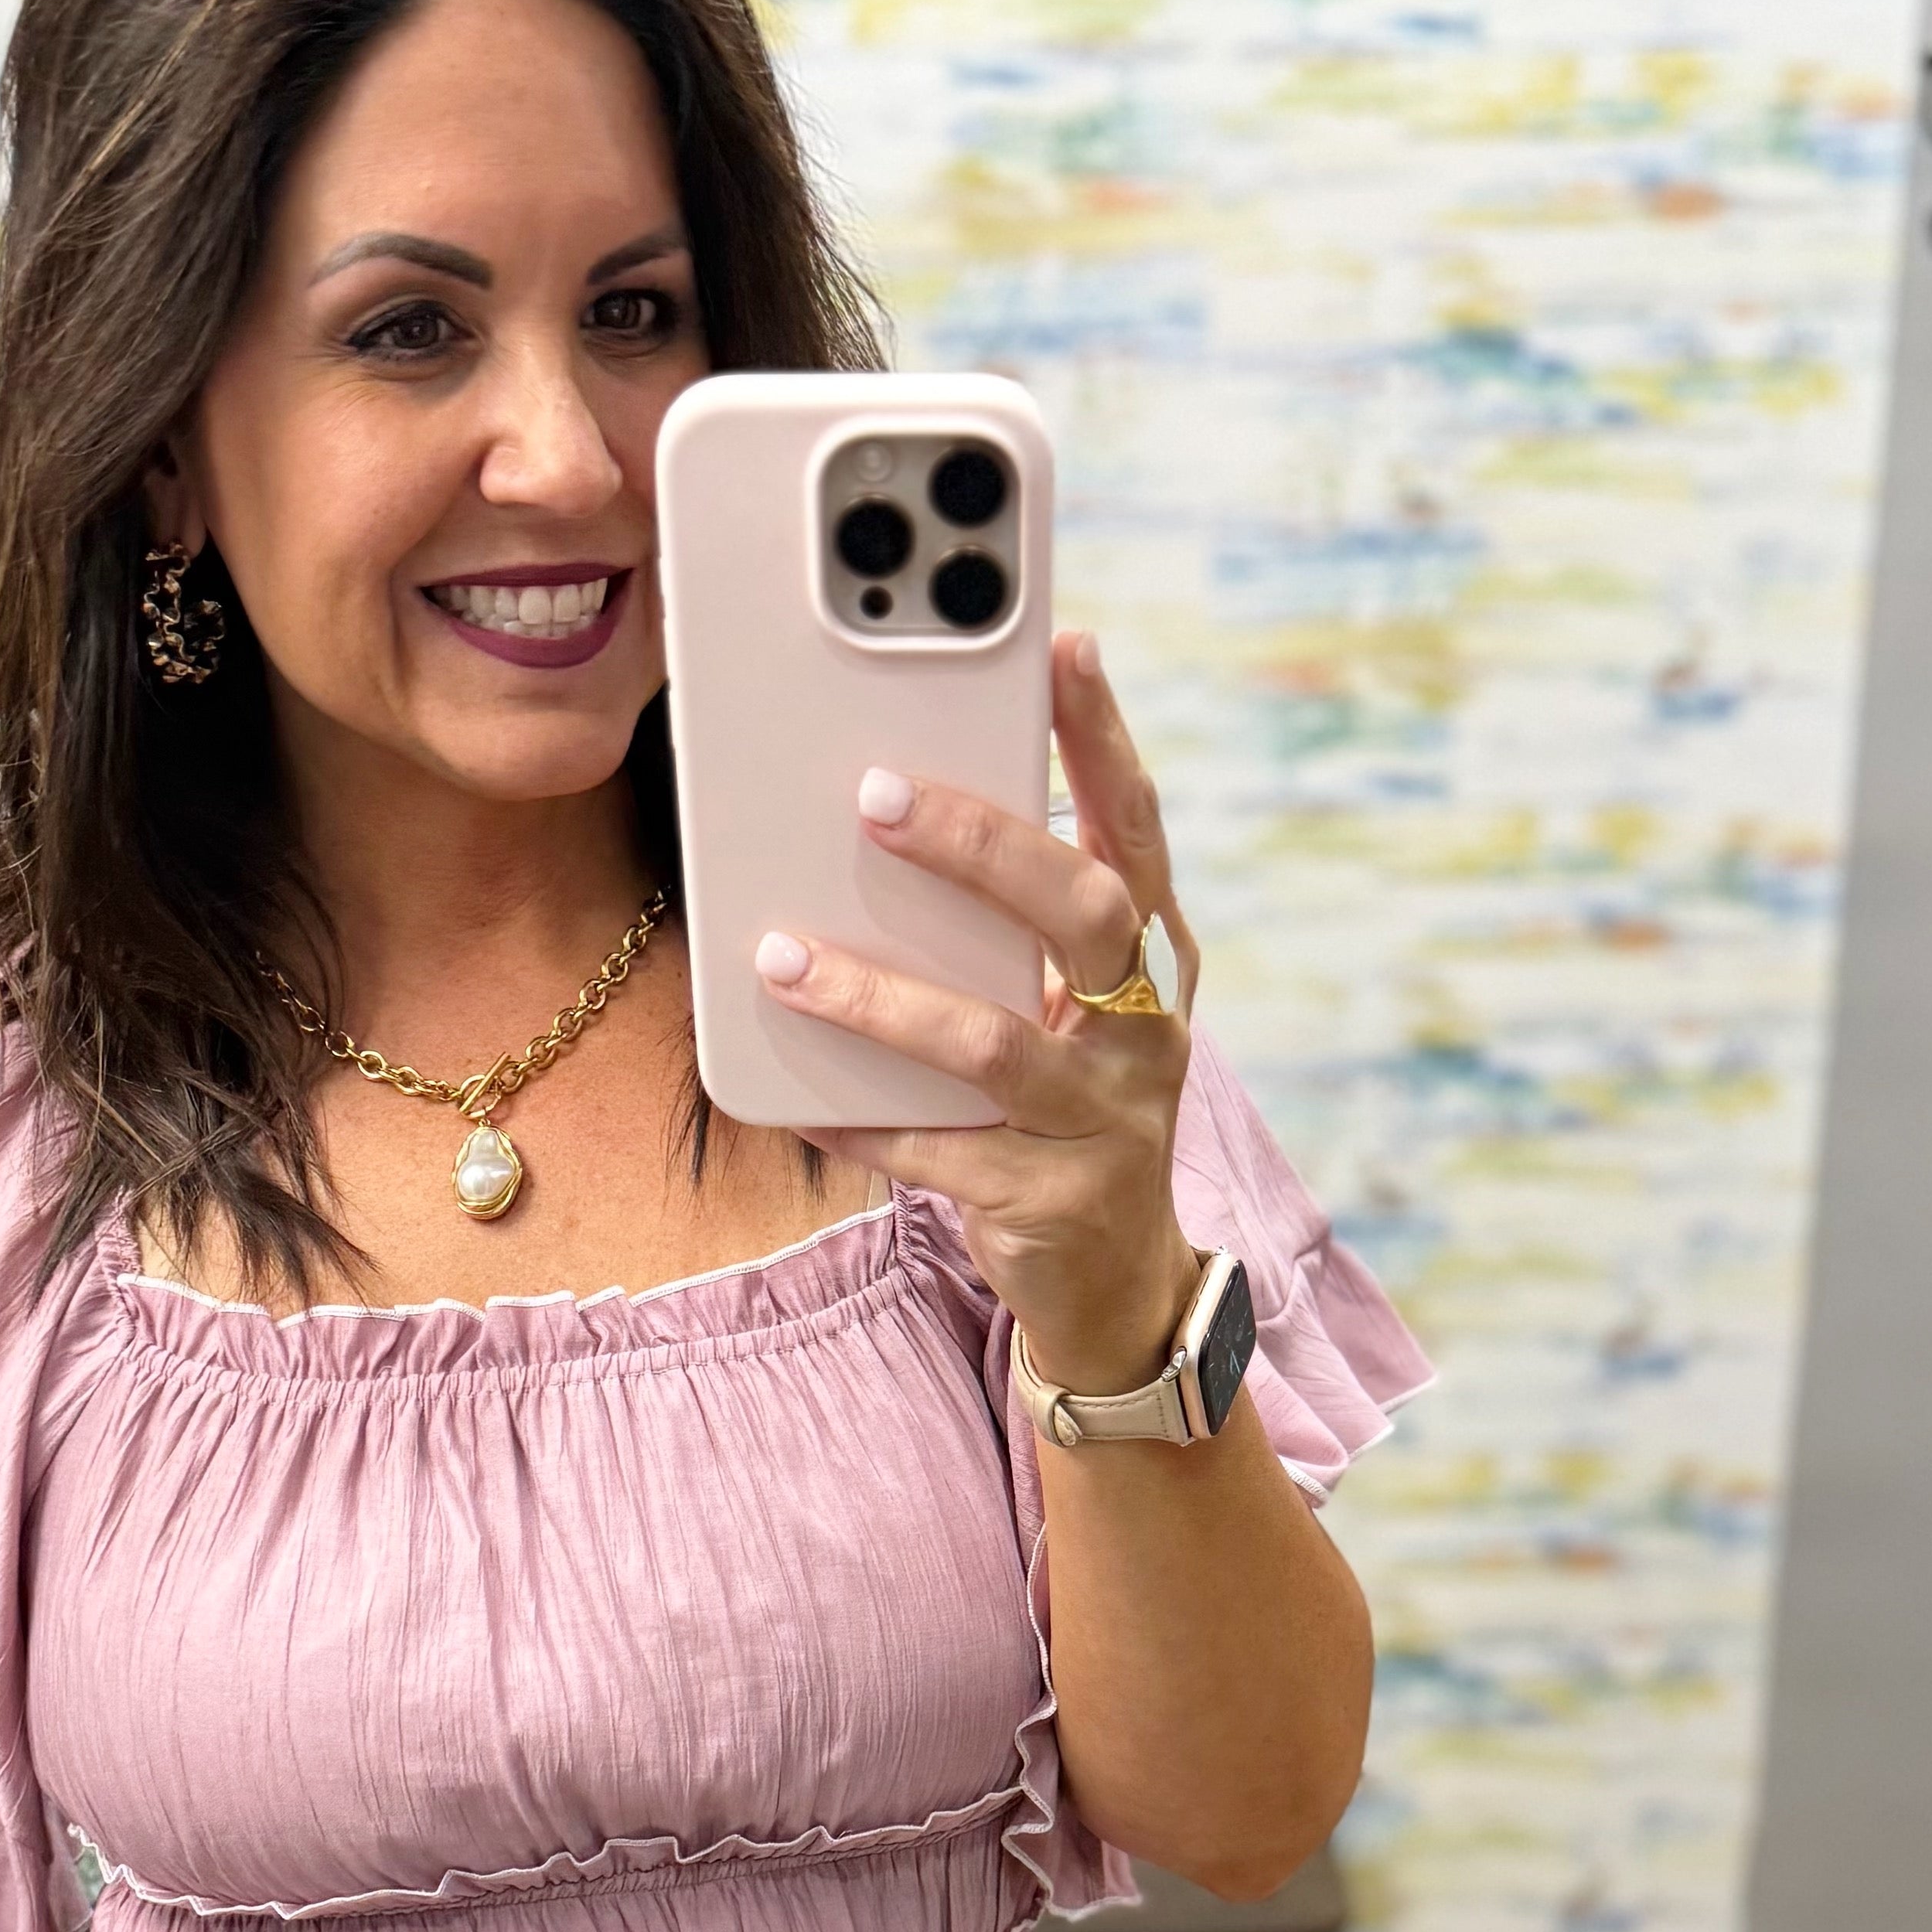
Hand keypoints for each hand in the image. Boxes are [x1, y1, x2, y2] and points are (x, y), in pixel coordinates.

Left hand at [754, 630, 1200, 1394]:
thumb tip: (877, 821)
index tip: (1066, 647)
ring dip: (879, 995)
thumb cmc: (1066, 1111)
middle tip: (874, 793)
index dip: (1106, 739)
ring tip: (779, 955)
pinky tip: (792, 1097)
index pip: (1136, 828)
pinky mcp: (1048, 1201)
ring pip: (991, 1042)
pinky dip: (858, 1120)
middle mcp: (1145, 1031)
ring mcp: (1105, 1121)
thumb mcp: (1061, 1012)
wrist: (1115, 1283)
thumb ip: (1004, 932)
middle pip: (1083, 913)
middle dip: (983, 845)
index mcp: (1151, 963)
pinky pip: (933, 1151)